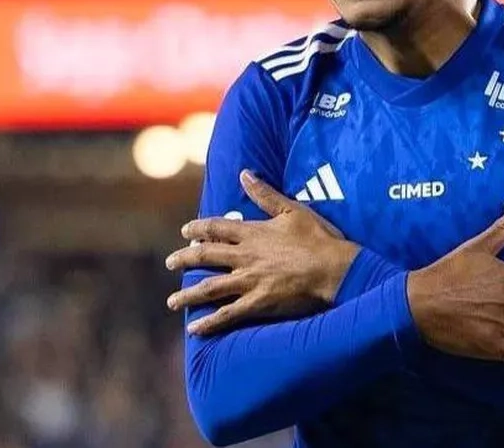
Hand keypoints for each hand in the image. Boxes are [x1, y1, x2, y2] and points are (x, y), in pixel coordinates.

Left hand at [165, 170, 359, 334]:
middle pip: (205, 256)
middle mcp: (245, 257)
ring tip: (172, 301)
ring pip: (209, 288)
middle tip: (170, 263)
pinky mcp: (258, 303)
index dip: (198, 228)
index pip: (216, 228)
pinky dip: (209, 323)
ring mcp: (249, 281)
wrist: (334, 269)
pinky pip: (227, 315)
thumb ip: (265, 194)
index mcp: (253, 233)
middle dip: (184, 259)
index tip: (185, 231)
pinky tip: (194, 329)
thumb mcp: (293, 210)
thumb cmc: (318, 238)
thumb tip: (244, 174)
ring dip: (187, 294)